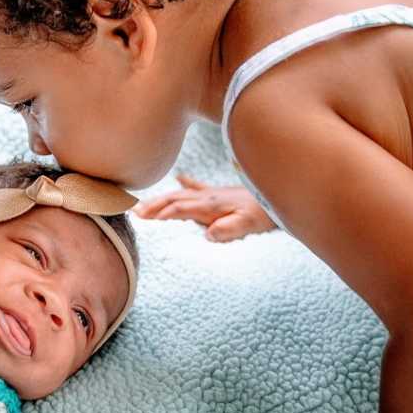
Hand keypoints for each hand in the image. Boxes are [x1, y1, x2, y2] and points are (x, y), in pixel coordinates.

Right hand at [133, 174, 276, 241]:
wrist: (279, 196)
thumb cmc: (264, 214)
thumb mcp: (249, 225)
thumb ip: (229, 229)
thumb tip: (209, 234)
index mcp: (211, 206)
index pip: (180, 208)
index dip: (162, 213)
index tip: (145, 219)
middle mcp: (208, 197)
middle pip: (174, 200)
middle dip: (153, 205)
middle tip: (133, 212)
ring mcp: (212, 194)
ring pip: (180, 194)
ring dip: (161, 198)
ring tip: (142, 203)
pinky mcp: (220, 193)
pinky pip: (198, 187)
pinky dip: (186, 183)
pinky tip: (179, 178)